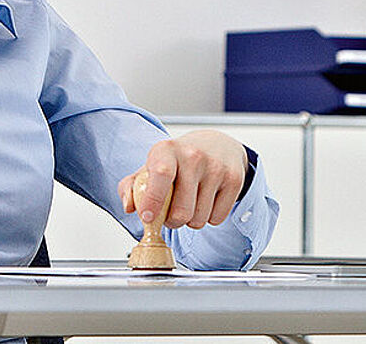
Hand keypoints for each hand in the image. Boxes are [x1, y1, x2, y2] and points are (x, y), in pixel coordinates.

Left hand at [117, 130, 245, 229]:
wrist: (217, 144)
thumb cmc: (178, 160)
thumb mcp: (151, 166)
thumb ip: (131, 186)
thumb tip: (130, 207)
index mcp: (167, 150)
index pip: (161, 175)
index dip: (153, 201)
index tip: (148, 217)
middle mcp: (193, 156)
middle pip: (181, 211)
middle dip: (173, 221)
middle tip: (172, 212)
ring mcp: (216, 168)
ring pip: (199, 219)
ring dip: (191, 220)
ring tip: (190, 203)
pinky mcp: (234, 180)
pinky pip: (217, 219)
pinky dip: (209, 217)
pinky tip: (207, 201)